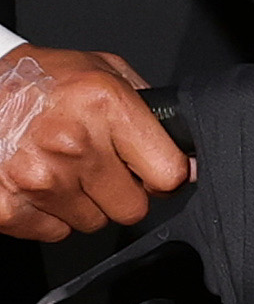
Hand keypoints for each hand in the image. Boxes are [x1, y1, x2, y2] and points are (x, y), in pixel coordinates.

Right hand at [0, 44, 188, 240]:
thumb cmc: (42, 79)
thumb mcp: (104, 71)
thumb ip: (149, 110)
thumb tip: (186, 160)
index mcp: (104, 105)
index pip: (167, 174)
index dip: (164, 176)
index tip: (154, 171)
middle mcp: (72, 144)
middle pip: (133, 209)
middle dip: (124, 192)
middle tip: (101, 167)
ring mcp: (38, 178)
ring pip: (94, 222)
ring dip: (85, 202)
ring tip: (64, 168)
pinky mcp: (8, 207)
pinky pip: (54, 232)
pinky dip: (50, 214)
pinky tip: (39, 182)